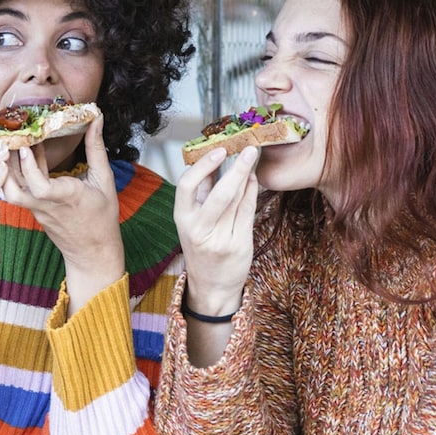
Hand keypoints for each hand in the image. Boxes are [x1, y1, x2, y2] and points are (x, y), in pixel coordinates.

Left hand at [2, 115, 124, 312]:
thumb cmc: (102, 216)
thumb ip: (96, 149)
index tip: (24, 147)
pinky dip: (13, 173)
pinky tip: (18, 153)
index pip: (40, 187)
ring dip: (3, 168)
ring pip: (9, 192)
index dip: (29, 167)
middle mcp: (46, 205)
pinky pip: (17, 192)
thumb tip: (96, 119)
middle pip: (13, 190)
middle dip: (3, 165)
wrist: (92, 251)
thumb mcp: (105, 180)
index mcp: (67, 198)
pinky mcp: (32, 211)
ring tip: (5, 142)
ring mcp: (36, 210)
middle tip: (1, 137)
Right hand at [174, 145, 258, 315]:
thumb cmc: (201, 247)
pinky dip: (252, 192)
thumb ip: (201, 192)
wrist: (212, 285)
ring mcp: (221, 239)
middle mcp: (200, 230)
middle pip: (220, 193)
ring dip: (247, 176)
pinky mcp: (240, 244)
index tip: (219, 151)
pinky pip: (248, 211)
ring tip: (251, 159)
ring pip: (238, 200)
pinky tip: (253, 179)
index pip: (187, 186)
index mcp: (183, 220)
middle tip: (250, 149)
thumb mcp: (192, 221)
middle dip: (238, 167)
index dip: (203, 166)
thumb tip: (212, 159)